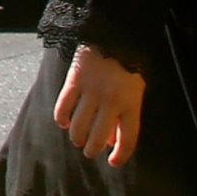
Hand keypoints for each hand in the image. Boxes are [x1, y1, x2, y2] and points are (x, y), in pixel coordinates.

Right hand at [52, 45, 145, 168]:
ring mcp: (91, 91)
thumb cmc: (128, 65)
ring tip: (76, 139)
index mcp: (131, 104)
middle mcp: (111, 101)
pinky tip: (64, 122)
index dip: (120, 156)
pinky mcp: (74, 81)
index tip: (113, 162)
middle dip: (92, 149)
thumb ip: (125, 115)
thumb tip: (110, 141)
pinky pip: (63, 106)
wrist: (113, 33)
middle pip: (98, 137)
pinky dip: (61, 118)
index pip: (128, 139)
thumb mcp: (135, 91)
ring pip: (79, 126)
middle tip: (89, 151)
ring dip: (76, 137)